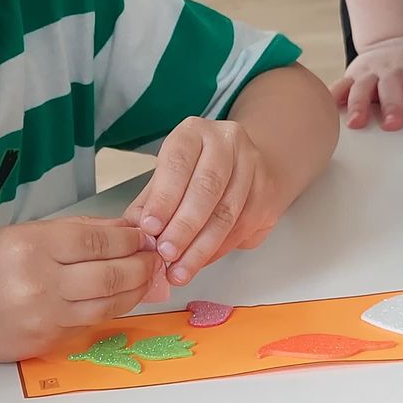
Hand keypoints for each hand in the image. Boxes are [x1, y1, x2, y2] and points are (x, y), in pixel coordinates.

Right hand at [0, 218, 162, 362]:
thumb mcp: (19, 233)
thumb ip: (71, 233)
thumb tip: (120, 230)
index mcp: (33, 246)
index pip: (98, 241)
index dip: (129, 238)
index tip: (143, 235)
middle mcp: (42, 282)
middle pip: (112, 274)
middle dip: (142, 265)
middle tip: (155, 258)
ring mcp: (44, 316)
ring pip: (108, 305)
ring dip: (135, 292)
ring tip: (145, 280)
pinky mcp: (45, 342)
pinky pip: (88, 325)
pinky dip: (109, 311)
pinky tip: (117, 299)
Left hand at [122, 116, 281, 288]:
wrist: (242, 164)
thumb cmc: (194, 171)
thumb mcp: (166, 176)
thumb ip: (150, 201)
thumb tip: (133, 232)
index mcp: (194, 131)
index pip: (178, 163)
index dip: (163, 198)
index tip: (149, 228)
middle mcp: (227, 141)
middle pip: (207, 188)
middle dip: (184, 228)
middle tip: (166, 256)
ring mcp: (253, 164)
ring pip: (228, 212)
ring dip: (202, 247)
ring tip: (181, 270)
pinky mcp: (269, 190)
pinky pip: (245, 226)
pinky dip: (220, 249)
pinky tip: (202, 261)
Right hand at [333, 36, 402, 129]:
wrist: (394, 40)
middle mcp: (392, 68)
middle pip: (391, 86)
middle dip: (391, 105)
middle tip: (392, 125)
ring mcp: (370, 71)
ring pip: (362, 87)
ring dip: (358, 105)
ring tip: (356, 123)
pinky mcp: (353, 75)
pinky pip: (341, 84)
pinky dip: (334, 95)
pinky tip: (329, 106)